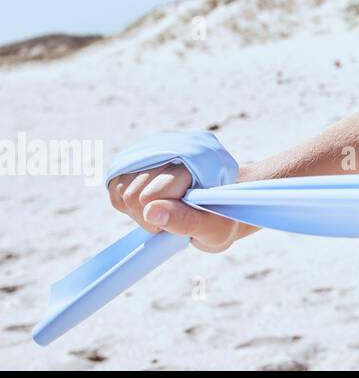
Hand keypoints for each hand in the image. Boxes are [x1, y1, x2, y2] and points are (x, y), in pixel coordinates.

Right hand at [106, 162, 258, 253]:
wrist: (223, 205)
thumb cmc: (222, 219)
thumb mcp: (214, 228)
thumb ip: (186, 221)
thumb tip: (151, 211)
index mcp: (199, 161)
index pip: (151, 195)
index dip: (161, 218)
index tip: (182, 221)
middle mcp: (175, 149)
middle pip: (133, 193)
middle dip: (149, 215)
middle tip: (173, 217)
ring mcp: (156, 152)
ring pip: (122, 189)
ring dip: (139, 209)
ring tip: (165, 209)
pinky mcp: (139, 161)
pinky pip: (116, 186)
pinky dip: (127, 202)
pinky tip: (150, 204)